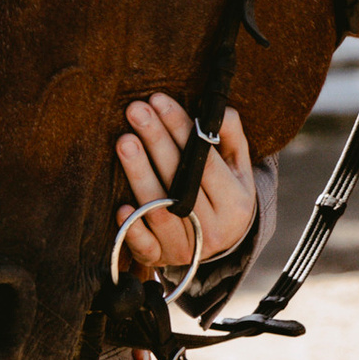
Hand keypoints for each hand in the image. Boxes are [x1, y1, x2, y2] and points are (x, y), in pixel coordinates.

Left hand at [114, 95, 254, 279]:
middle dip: (156, 141)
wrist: (220, 245)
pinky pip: (144, 247)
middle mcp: (213, 230)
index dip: (181, 130)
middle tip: (135, 110)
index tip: (159, 100)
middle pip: (180, 182)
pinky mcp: (160, 259)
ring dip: (139, 175)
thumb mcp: (238, 167)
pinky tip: (121, 206)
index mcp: (235, 203)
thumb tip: (218, 111)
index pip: (206, 161)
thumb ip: (231, 137)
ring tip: (124, 141)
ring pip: (159, 210)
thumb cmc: (225, 194)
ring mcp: (185, 247)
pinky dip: (132, 229)